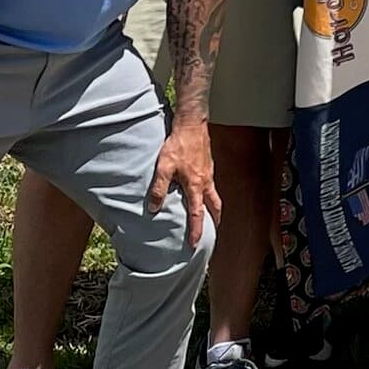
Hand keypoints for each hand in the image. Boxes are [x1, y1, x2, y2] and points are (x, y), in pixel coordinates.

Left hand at [146, 123, 221, 248]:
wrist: (192, 125)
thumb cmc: (178, 145)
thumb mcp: (163, 167)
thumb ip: (159, 188)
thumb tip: (154, 209)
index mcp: (196, 186)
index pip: (197, 214)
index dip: (196, 230)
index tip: (195, 244)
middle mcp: (206, 182)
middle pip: (215, 207)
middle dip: (214, 221)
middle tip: (213, 232)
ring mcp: (209, 174)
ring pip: (215, 196)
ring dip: (214, 209)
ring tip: (211, 216)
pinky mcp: (208, 166)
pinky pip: (212, 186)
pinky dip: (210, 195)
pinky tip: (202, 192)